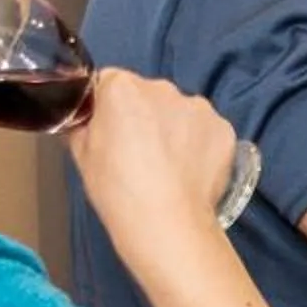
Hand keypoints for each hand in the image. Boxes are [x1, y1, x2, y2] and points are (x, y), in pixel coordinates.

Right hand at [63, 68, 239, 247]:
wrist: (166, 223)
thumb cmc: (118, 190)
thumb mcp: (82, 155)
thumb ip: (82, 127)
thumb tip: (85, 122)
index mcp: (122, 87)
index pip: (110, 83)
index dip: (108, 108)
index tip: (110, 131)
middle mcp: (163, 88)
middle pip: (148, 95)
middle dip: (143, 116)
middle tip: (138, 153)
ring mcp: (198, 108)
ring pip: (180, 112)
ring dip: (174, 129)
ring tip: (167, 166)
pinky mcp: (224, 129)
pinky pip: (206, 131)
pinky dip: (200, 145)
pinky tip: (189, 171)